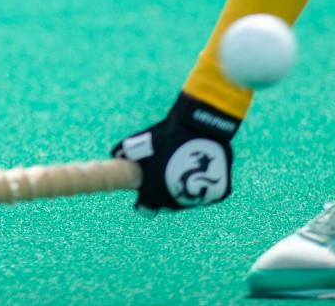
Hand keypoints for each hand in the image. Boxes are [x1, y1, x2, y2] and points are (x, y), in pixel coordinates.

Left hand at [113, 92, 240, 212]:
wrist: (201, 126)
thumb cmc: (169, 133)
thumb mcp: (144, 141)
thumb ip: (127, 151)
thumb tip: (115, 155)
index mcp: (156, 193)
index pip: (145, 207)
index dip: (144, 197)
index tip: (145, 188)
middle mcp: (178, 201)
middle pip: (169, 203)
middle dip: (166, 191)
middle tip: (166, 174)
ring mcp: (201, 199)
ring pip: (190, 199)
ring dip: (186, 188)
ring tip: (184, 169)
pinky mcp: (219, 193)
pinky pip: (208, 193)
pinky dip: (203, 185)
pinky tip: (199, 170)